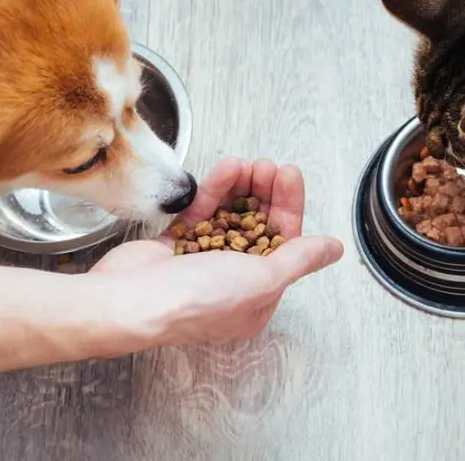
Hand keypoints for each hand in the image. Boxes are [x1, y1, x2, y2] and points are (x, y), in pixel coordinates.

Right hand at [87, 158, 342, 350]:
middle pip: (257, 227)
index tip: (288, 175)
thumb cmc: (196, 300)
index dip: (288, 207)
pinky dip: (215, 191)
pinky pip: (202, 213)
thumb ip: (298, 259)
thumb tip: (333, 249)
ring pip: (230, 216)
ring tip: (246, 163)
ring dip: (241, 188)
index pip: (283, 244)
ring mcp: (201, 263)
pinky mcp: (175, 245)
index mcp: (256, 299)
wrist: (130, 300)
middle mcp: (231, 282)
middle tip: (268, 166)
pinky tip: (226, 168)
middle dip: (265, 194)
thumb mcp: (261, 280)